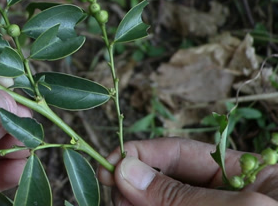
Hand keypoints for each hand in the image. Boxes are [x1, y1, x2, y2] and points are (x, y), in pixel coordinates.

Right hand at [97, 138, 277, 205]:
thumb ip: (180, 195)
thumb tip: (126, 170)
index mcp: (248, 176)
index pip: (184, 154)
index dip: (145, 155)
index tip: (111, 164)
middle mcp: (228, 199)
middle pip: (168, 182)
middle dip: (135, 185)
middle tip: (108, 195)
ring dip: (135, 205)